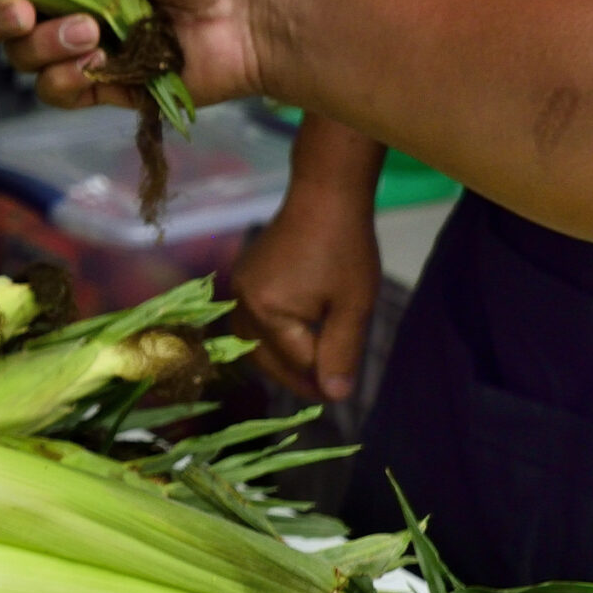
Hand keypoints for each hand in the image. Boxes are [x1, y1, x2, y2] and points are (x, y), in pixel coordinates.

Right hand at [0, 0, 274, 111]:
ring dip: (44, 45)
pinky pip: (57, 91)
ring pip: (24, 57)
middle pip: (0, 17)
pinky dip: (66, 78)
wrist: (254, 8)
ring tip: (89, 32)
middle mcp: (73, 1)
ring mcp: (88, 46)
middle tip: (18, 9)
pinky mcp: (106, 86)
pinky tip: (96, 61)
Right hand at [230, 189, 380, 403]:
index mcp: (267, 311)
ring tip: (307, 369)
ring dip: (276, 359)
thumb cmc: (345, 249)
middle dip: (292, 377)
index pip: (294, 362)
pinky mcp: (245, 276)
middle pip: (262, 357)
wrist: (325, 196)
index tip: (344, 393)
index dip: (321, 380)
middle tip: (324, 390)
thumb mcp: (353, 306)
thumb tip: (335, 396)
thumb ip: (342, 352)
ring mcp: (240, 287)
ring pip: (251, 340)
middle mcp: (243, 302)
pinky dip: (269, 337)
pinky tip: (293, 338)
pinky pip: (250, 319)